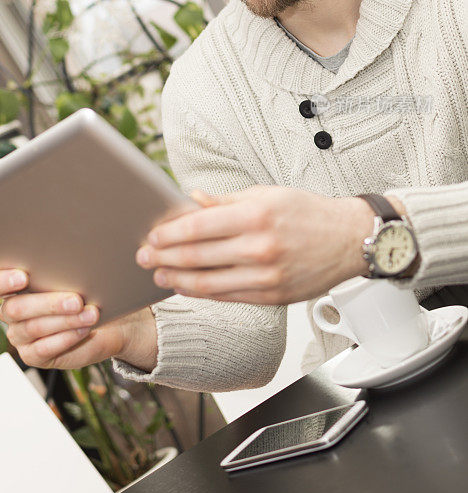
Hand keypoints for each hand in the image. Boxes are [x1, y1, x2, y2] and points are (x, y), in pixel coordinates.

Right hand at [0, 270, 157, 370]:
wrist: (109, 320)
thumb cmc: (89, 289)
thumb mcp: (77, 272)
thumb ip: (66, 264)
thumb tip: (75, 252)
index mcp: (12, 285)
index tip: (23, 277)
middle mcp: (11, 311)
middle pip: (15, 308)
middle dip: (48, 303)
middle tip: (76, 299)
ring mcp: (20, 335)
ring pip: (33, 327)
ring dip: (65, 320)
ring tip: (90, 313)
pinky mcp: (34, 355)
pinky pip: (43, 349)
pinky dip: (66, 338)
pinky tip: (83, 329)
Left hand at [136, 186, 373, 304]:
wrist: (348, 240)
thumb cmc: (307, 213)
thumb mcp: (266, 194)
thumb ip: (225, 202)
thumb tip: (190, 202)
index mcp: (255, 216)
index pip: (198, 227)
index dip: (169, 234)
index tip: (151, 236)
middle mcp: (260, 248)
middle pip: (197, 257)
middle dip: (164, 257)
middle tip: (144, 256)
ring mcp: (266, 277)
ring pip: (208, 283)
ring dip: (177, 280)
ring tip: (159, 275)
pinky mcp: (272, 297)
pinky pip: (227, 296)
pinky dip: (202, 292)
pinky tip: (187, 286)